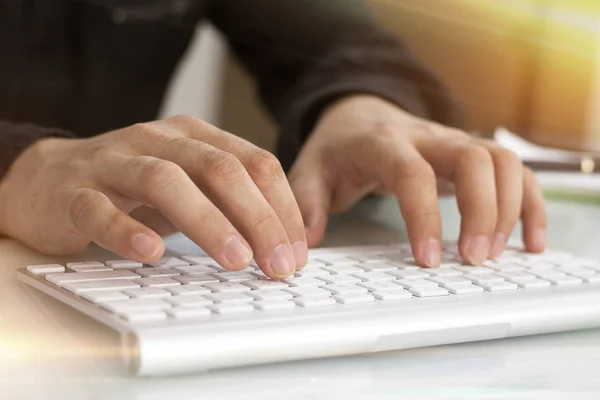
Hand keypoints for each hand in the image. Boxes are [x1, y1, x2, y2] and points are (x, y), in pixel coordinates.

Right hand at [0, 116, 307, 278]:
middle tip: (277, 264)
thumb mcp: (189, 186)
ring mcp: (114, 162)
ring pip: (166, 181)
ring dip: (208, 222)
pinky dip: (127, 229)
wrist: (48, 178)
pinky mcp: (73, 191)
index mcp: (194, 136)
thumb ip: (230, 203)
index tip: (296, 253)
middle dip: (258, 218)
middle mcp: (158, 140)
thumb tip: (283, 243)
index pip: (255, 163)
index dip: (282, 208)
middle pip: (220, 169)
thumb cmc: (131, 187)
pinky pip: (99, 208)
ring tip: (236, 259)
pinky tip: (151, 253)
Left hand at [289, 95, 546, 265]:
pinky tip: (528, 242)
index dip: (424, 217)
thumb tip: (307, 244)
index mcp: (383, 144)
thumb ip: (306, 203)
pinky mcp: (471, 153)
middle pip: (474, 158)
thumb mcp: (309, 171)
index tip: (428, 260)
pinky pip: (516, 171)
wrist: (358, 115)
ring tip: (493, 254)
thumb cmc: (338, 149)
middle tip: (473, 259)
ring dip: (510, 208)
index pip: (413, 174)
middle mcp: (427, 138)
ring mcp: (454, 143)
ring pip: (503, 160)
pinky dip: (530, 205)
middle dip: (483, 210)